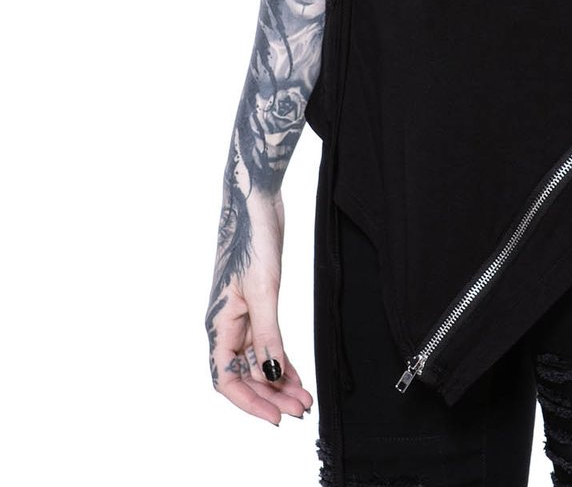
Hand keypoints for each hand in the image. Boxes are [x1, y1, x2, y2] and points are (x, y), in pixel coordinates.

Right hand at [206, 189, 312, 423]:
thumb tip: (272, 373)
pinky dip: (281, 359)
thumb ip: (268, 334)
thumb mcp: (264, 290)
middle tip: (301, 408)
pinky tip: (297, 374)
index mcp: (218, 324)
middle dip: (271, 394)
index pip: (226, 379)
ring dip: (279, 380)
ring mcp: (242, 315)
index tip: (276, 417)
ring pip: (258, 360)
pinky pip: (266, 342)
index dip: (250, 402)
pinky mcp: (258, 304)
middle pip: (244, 374)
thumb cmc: (253, 240)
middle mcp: (226, 325)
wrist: (256, 202)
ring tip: (304, 397)